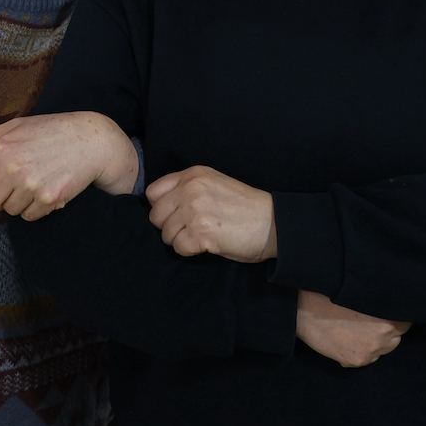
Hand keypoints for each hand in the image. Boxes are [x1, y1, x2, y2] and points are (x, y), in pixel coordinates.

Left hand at [0, 112, 138, 219]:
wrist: (93, 141)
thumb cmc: (53, 130)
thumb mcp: (17, 126)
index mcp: (1, 149)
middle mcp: (14, 169)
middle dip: (2, 196)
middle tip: (19, 182)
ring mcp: (32, 185)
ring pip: (10, 211)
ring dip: (20, 202)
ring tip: (36, 182)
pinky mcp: (49, 198)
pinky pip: (29, 216)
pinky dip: (36, 208)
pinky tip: (47, 189)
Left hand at [146, 167, 275, 262]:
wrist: (273, 223)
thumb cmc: (245, 208)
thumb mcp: (214, 185)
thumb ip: (188, 189)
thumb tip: (162, 207)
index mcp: (193, 174)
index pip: (153, 192)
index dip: (162, 208)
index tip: (177, 215)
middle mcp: (191, 189)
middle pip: (156, 215)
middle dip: (169, 227)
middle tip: (191, 230)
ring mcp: (195, 210)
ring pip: (165, 234)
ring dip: (180, 240)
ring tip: (202, 236)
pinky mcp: (201, 233)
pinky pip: (178, 248)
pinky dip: (190, 251)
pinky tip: (207, 245)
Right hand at [295, 290, 409, 367]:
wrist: (303, 309)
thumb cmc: (331, 294)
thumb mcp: (362, 294)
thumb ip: (380, 304)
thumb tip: (391, 307)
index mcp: (387, 319)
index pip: (406, 322)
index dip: (398, 317)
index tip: (390, 313)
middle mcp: (382, 338)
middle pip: (396, 337)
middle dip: (388, 330)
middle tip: (372, 321)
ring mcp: (368, 352)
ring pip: (381, 350)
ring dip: (375, 342)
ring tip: (357, 330)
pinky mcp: (353, 361)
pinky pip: (365, 358)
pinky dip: (359, 351)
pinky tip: (347, 338)